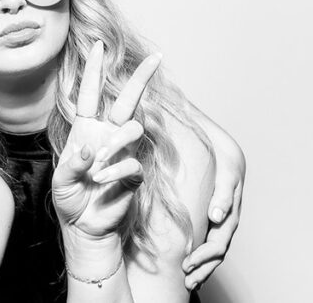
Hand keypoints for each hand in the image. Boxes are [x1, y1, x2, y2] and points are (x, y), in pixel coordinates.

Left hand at [52, 41, 158, 238]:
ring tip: (94, 169)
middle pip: (126, 101)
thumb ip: (73, 164)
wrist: (85, 228)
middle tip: (156, 58)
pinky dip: (114, 171)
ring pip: (132, 129)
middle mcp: (106, 136)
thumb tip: (90, 149)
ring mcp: (122, 153)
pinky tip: (101, 182)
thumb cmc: (70, 200)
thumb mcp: (61, 181)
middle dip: (140, 79)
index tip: (98, 45)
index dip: (92, 70)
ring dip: (112, 146)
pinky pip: (131, 162)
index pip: (89, 94)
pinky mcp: (134, 173)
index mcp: (84, 130)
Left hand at [183, 117, 245, 288]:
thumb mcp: (178, 114)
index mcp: (229, 157)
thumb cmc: (184, 121)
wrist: (193, 127)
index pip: (230, 181)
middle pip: (230, 218)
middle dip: (212, 242)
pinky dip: (205, 260)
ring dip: (207, 258)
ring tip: (188, 275)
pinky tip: (190, 275)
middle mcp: (233, 182)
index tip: (212, 216)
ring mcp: (230, 201)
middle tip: (192, 258)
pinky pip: (217, 243)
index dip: (222, 199)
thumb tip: (145, 102)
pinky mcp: (221, 217)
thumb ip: (166, 112)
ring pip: (225, 237)